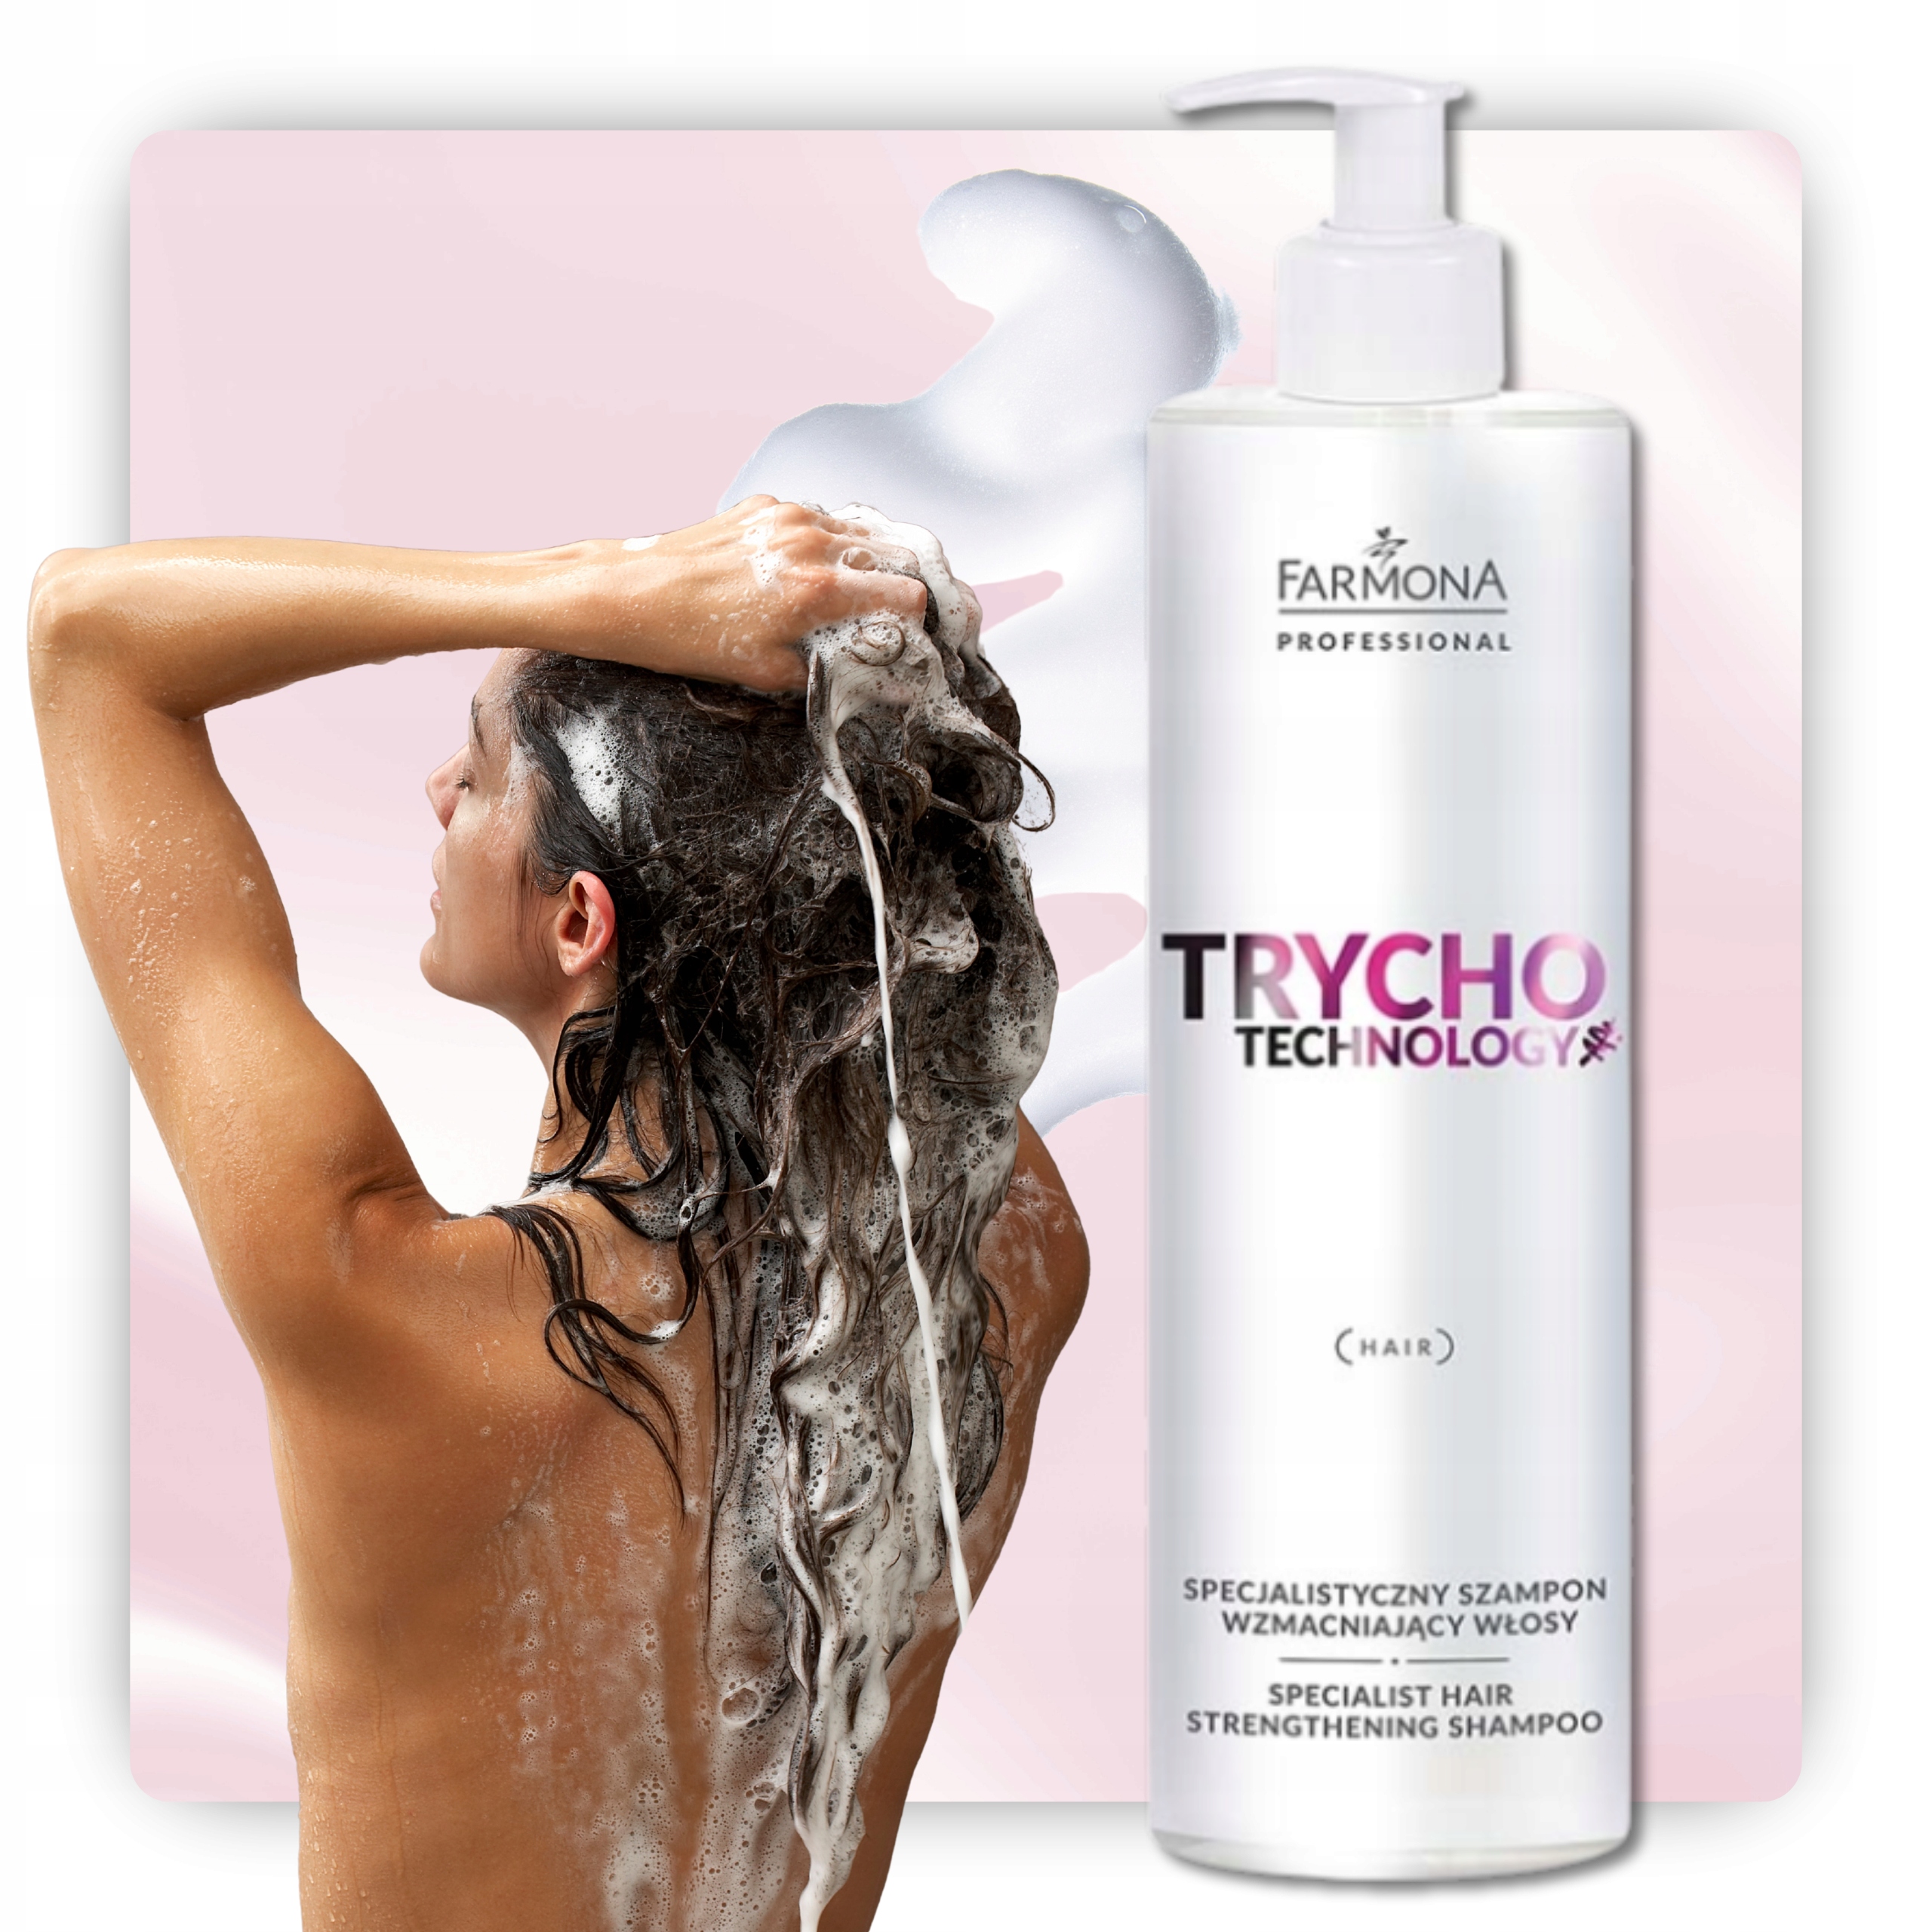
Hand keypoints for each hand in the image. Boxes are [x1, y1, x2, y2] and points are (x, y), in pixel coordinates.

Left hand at [575, 498, 931, 694]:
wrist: (626, 593)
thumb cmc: (689, 638)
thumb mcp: (767, 672)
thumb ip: (835, 673)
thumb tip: (889, 685)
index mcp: (817, 587)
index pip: (907, 593)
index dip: (919, 621)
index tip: (916, 638)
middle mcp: (810, 541)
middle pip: (895, 554)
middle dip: (905, 585)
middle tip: (900, 617)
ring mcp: (788, 516)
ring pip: (861, 531)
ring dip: (870, 562)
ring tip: (860, 595)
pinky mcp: (766, 506)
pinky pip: (821, 520)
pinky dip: (830, 544)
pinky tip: (812, 572)